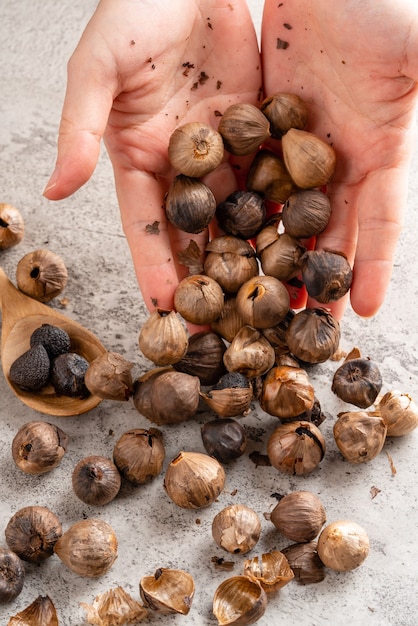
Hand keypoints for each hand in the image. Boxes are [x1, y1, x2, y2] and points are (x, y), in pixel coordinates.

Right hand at [44, 0, 260, 311]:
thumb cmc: (135, 10)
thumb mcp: (96, 68)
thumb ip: (78, 129)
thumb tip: (53, 190)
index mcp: (141, 160)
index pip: (146, 227)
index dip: (155, 268)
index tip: (166, 313)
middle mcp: (184, 166)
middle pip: (197, 233)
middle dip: (209, 278)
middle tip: (223, 326)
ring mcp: (225, 152)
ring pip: (240, 215)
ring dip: (253, 257)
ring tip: (268, 301)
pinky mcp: (260, 133)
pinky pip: (274, 179)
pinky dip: (286, 212)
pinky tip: (300, 245)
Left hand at [261, 0, 417, 318]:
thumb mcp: (416, 45)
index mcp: (382, 144)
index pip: (382, 219)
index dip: (375, 264)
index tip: (363, 311)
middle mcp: (340, 152)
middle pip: (329, 227)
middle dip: (317, 275)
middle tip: (302, 323)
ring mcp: (298, 141)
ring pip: (284, 208)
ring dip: (273, 252)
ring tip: (255, 296)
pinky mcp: (261, 122)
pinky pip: (248, 171)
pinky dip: (238, 205)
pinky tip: (222, 239)